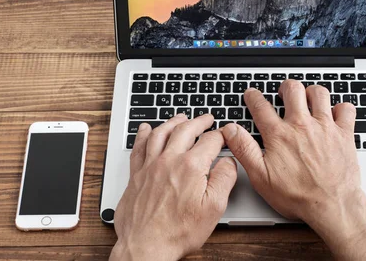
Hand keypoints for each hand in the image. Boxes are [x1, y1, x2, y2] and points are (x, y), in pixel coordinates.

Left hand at [110, 114, 236, 260]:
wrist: (146, 247)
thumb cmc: (178, 232)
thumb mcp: (214, 208)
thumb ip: (224, 179)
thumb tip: (229, 162)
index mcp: (191, 167)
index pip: (210, 140)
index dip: (221, 135)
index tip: (225, 134)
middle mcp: (169, 161)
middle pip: (185, 129)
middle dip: (199, 121)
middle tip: (207, 118)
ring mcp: (150, 166)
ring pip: (161, 133)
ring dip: (173, 122)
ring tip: (181, 118)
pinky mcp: (136, 175)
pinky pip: (139, 147)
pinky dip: (143, 135)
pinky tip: (146, 129)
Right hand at [222, 81, 365, 259]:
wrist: (332, 205)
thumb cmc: (298, 195)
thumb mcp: (261, 177)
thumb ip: (244, 150)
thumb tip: (231, 131)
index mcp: (280, 135)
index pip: (261, 106)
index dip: (253, 97)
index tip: (251, 94)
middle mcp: (302, 125)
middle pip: (293, 89)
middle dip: (285, 87)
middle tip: (283, 92)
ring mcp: (325, 127)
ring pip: (319, 93)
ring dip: (312, 92)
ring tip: (308, 98)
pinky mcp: (344, 134)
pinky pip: (345, 109)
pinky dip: (340, 107)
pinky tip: (335, 113)